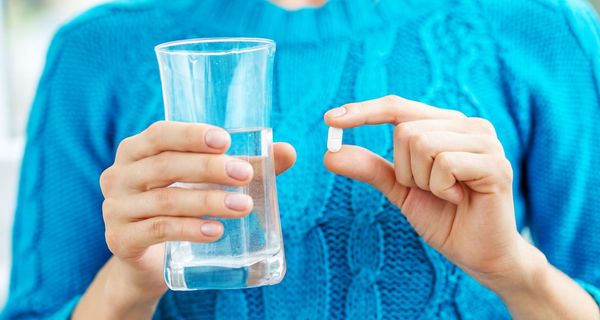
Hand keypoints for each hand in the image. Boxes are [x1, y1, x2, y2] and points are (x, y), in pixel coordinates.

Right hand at [99, 121, 295, 304]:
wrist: (147, 264)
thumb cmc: (180, 209)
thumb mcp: (205, 184)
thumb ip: (244, 166)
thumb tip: (288, 152)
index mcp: (135, 152)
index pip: (159, 134)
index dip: (190, 135)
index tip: (226, 140)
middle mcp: (118, 176)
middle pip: (164, 166)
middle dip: (208, 168)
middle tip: (243, 175)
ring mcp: (115, 209)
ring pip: (166, 200)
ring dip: (207, 201)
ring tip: (242, 206)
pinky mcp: (120, 240)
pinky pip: (157, 230)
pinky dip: (189, 229)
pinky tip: (216, 231)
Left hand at [323, 95, 532, 290]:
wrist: (479, 254)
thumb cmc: (443, 218)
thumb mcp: (399, 189)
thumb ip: (370, 168)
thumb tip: (330, 154)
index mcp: (445, 125)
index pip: (397, 107)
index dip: (363, 111)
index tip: (328, 119)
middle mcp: (467, 125)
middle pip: (404, 130)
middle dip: (403, 170)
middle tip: (428, 190)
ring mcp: (485, 142)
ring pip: (422, 143)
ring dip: (422, 180)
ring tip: (445, 195)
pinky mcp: (496, 164)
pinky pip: (445, 164)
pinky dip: (440, 188)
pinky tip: (458, 199)